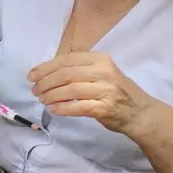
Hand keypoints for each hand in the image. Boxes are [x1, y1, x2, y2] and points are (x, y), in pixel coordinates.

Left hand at [28, 52, 151, 133]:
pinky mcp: (105, 108)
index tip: (32, 75)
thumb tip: (48, 73)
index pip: (67, 60)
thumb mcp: (103, 73)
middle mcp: (104, 72)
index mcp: (101, 59)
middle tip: (35, 90)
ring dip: (51, 96)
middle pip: (66, 74)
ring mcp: (106, 90)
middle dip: (46, 82)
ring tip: (42, 100)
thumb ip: (81, 70)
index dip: (46, 67)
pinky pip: (78, 107)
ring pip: (70, 90)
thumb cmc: (117, 91)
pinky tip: (53, 110)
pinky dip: (63, 108)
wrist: (140, 112)